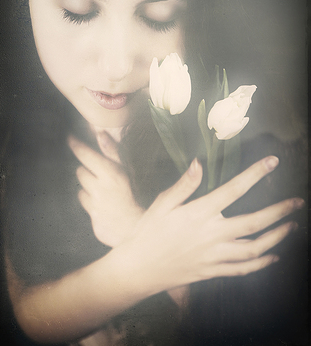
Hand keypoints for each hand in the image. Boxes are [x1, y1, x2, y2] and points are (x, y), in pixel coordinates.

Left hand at [69, 134, 142, 246]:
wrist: (141, 228)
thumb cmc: (138, 195)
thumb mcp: (129, 169)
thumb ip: (113, 152)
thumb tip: (100, 133)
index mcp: (109, 173)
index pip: (85, 154)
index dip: (76, 145)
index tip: (70, 138)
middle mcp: (98, 189)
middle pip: (80, 172)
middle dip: (87, 170)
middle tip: (99, 173)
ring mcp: (94, 206)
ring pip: (81, 191)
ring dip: (88, 188)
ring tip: (104, 191)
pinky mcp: (93, 220)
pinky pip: (87, 207)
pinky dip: (92, 204)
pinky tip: (105, 205)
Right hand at [120, 156, 302, 294]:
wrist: (138, 269)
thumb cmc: (148, 232)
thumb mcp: (162, 203)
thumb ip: (184, 184)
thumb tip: (199, 162)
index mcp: (200, 213)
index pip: (234, 189)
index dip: (255, 173)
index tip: (272, 162)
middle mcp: (212, 235)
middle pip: (254, 223)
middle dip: (280, 212)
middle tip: (298, 202)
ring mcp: (215, 256)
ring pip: (255, 249)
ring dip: (277, 237)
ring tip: (291, 226)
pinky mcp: (213, 271)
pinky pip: (244, 269)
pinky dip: (262, 263)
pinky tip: (274, 256)